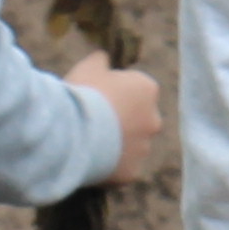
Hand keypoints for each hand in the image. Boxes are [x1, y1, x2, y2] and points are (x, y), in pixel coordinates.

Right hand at [72, 50, 161, 183]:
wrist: (75, 132)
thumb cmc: (84, 94)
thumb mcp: (89, 66)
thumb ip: (102, 60)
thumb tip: (104, 57)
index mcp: (148, 90)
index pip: (136, 89)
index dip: (115, 92)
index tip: (97, 96)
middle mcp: (154, 120)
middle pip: (137, 119)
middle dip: (120, 120)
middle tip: (93, 121)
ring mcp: (144, 149)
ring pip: (130, 146)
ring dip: (115, 144)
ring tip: (88, 142)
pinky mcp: (132, 172)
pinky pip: (120, 168)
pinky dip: (109, 167)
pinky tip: (90, 160)